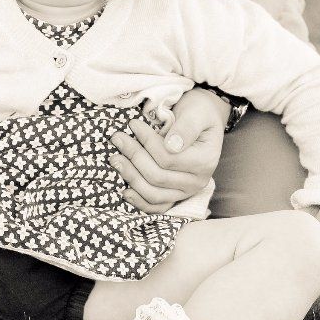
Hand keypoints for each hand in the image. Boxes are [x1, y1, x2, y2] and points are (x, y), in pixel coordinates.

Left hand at [110, 89, 229, 212]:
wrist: (203, 121)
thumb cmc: (198, 114)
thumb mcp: (196, 113)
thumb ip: (186, 127)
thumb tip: (171, 145)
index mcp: (204, 162)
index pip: (168, 158)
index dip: (147, 141)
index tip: (133, 124)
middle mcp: (197, 182)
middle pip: (158, 177)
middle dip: (134, 157)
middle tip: (118, 138)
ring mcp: (186, 192)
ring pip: (154, 194)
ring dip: (131, 177)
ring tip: (115, 159)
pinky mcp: (175, 197)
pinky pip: (157, 207)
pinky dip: (139, 201)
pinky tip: (124, 191)